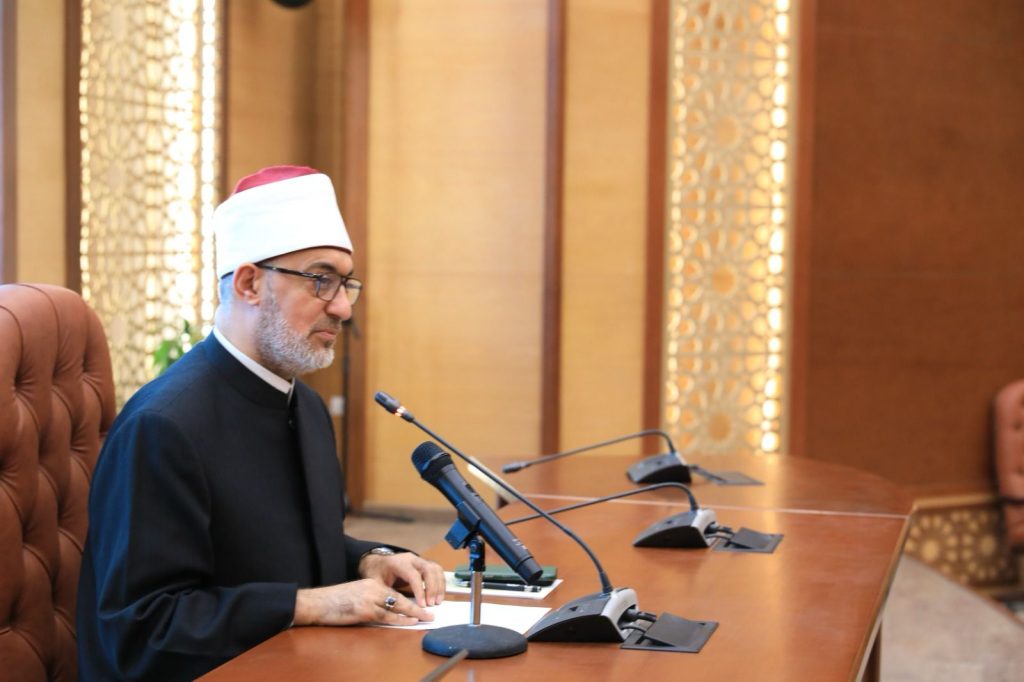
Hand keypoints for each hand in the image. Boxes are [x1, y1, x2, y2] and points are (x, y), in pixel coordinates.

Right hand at [293, 579, 432, 625]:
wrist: (316, 603)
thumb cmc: (334, 601)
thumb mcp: (356, 595)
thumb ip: (371, 599)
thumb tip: (386, 609)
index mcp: (371, 584)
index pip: (395, 592)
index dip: (410, 600)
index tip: (422, 605)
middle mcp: (372, 588)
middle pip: (400, 598)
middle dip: (417, 606)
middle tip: (431, 613)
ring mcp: (369, 599)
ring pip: (397, 606)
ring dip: (414, 613)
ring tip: (426, 618)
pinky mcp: (364, 611)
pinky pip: (387, 616)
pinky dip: (400, 619)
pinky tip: (410, 621)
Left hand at [358, 551, 445, 607]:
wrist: (378, 562)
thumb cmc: (376, 573)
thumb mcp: (376, 583)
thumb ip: (385, 593)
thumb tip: (396, 607)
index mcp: (399, 563)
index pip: (414, 575)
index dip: (420, 590)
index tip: (422, 605)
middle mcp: (411, 559)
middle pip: (429, 569)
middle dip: (432, 588)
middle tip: (432, 604)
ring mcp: (419, 560)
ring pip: (436, 569)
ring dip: (439, 585)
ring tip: (437, 601)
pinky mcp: (424, 564)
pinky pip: (437, 571)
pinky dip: (440, 583)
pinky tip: (439, 595)